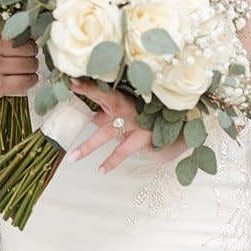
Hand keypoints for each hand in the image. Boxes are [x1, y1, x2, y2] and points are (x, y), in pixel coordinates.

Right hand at [0, 20, 37, 100]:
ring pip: (30, 64)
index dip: (28, 38)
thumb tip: (36, 33)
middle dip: (31, 53)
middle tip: (27, 57)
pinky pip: (26, 81)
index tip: (26, 43)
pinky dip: (31, 80)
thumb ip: (6, 28)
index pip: (22, 30)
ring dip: (32, 67)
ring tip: (26, 68)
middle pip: (29, 48)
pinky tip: (27, 78)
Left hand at [67, 80, 185, 171]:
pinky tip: (102, 169)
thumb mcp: (127, 112)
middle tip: (72, 86)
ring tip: (73, 157)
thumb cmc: (146, 116)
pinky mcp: (142, 138)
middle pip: (106, 98)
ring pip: (107, 132)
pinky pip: (123, 151)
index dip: (87, 85)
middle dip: (89, 92)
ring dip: (89, 145)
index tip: (72, 81)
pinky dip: (112, 160)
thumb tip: (90, 118)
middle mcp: (128, 108)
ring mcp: (135, 123)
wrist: (178, 123)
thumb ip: (109, 114)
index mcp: (123, 98)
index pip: (103, 89)